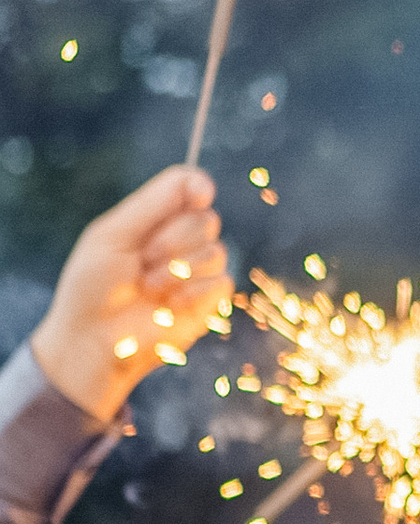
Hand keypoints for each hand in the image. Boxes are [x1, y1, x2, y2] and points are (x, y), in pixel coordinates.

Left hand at [27, 168, 229, 421]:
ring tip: (149, 288)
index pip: (188, 185)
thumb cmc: (92, 287)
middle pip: (206, 218)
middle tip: (142, 261)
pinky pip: (222, 282)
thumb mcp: (112, 236)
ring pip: (216, 250)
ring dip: (178, 270)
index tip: (200, 194)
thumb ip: (151, 205)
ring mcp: (195, 271)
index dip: (199, 186)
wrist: (93, 340)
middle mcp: (179, 240)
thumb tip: (200, 183)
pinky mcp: (208, 302)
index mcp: (153, 219)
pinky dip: (193, 293)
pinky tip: (168, 306)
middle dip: (175, 239)